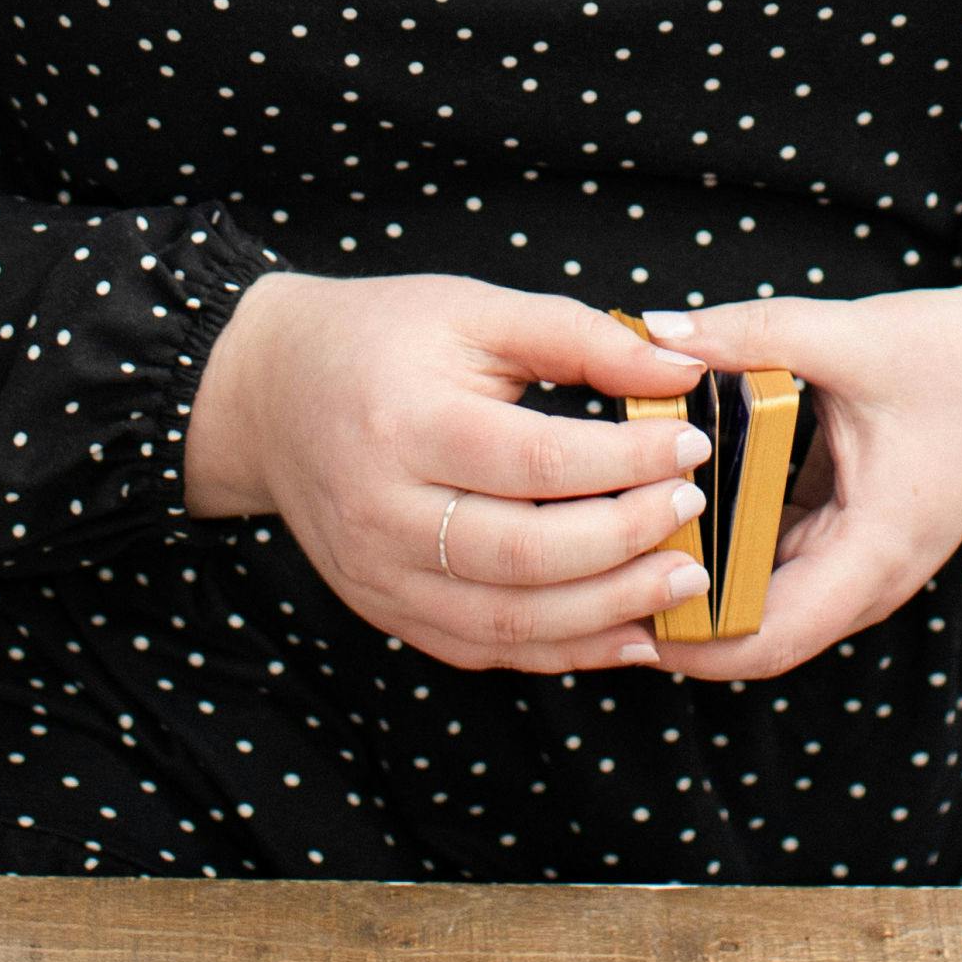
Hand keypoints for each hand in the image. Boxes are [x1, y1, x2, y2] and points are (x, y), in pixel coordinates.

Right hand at [181, 273, 713, 672]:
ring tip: (683, 582)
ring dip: (610, 612)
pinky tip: (629, 632)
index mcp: (405, 424)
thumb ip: (578, 336)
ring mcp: (379, 575)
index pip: (538, 462)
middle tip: (693, 515)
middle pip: (527, 555)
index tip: (691, 443)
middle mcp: (384, 512)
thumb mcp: (474, 310)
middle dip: (627, 543)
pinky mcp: (385, 611)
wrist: (269, 394)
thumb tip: (680, 366)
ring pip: (510, 622)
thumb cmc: (379, 338)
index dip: (627, 462)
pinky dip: (565, 652)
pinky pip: (484, 650)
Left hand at [645, 261, 961, 685]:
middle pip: (762, 635)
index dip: (694, 645)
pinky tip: (672, 517)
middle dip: (682, 623)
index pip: (772, 638)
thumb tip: (657, 333)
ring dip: (703, 591)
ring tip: (618, 557)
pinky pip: (782, 567)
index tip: (621, 619)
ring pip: (769, 606)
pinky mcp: (855, 536)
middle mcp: (873, 575)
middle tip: (596, 587)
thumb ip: (751, 333)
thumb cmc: (959, 356)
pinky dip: (730, 555)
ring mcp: (866, 562)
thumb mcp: (852, 337)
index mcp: (877, 548)